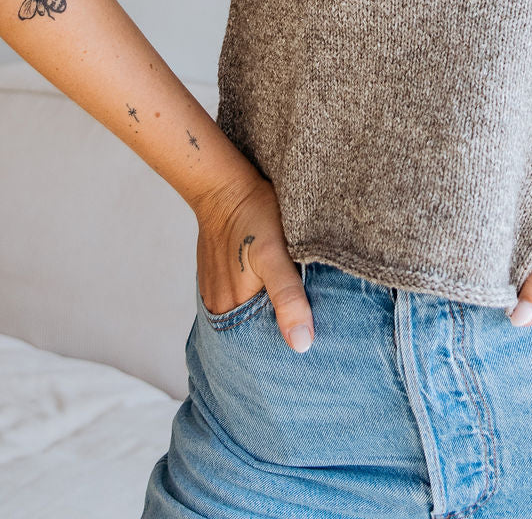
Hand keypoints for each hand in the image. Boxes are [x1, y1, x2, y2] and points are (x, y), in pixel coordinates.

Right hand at [195, 173, 314, 351]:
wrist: (225, 185)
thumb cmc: (253, 215)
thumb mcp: (275, 254)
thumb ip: (287, 297)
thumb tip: (301, 345)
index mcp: (233, 309)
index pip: (265, 343)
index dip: (290, 342)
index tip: (315, 340)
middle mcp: (219, 308)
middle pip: (254, 333)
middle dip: (280, 331)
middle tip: (312, 324)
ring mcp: (216, 293)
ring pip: (248, 316)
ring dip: (269, 315)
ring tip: (296, 308)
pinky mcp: (217, 278)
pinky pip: (240, 300)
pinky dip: (257, 299)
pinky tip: (272, 288)